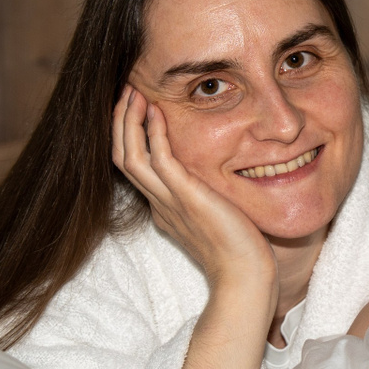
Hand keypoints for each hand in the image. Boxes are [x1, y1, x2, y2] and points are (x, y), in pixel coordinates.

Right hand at [112, 87, 277, 310]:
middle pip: (123, 158)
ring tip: (133, 92)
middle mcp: (160, 204)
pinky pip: (160, 160)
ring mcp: (170, 202)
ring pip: (130, 157)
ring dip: (129, 121)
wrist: (246, 276)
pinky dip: (154, 133)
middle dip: (121, 122)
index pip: (135, 167)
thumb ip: (207, 198)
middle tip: (127, 92)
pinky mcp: (187, 199)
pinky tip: (157, 111)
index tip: (135, 109)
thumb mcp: (217, 217)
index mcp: (165, 208)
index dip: (129, 136)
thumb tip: (211, 182)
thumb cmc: (241, 251)